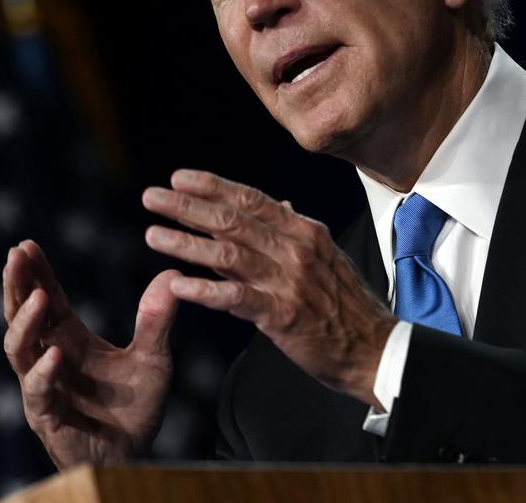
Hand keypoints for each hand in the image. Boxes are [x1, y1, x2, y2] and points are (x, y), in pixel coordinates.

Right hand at [2, 240, 179, 467]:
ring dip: (26, 322)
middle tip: (15, 255)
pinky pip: (39, 392)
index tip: (26, 244)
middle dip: (17, 285)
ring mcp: (44, 387)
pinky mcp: (48, 416)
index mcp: (70, 339)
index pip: (47, 299)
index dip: (36, 272)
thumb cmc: (135, 407)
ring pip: (20, 350)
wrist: (135, 455)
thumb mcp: (153, 358)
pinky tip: (54, 356)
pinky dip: (44, 373)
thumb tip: (171, 274)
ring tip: (38, 296)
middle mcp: (50, 358)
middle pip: (23, 316)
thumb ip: (157, 321)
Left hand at [142, 169, 395, 407]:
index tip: (178, 177)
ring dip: (185, 243)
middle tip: (151, 197)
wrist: (374, 348)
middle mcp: (295, 248)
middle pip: (232, 220)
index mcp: (303, 230)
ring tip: (152, 235)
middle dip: (187, 206)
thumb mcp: (324, 256)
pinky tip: (175, 284)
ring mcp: (288, 280)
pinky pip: (234, 297)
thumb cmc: (345, 304)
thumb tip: (280, 204)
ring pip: (227, 253)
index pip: (251, 200)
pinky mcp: (282, 315)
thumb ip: (293, 231)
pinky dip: (203, 290)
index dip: (212, 186)